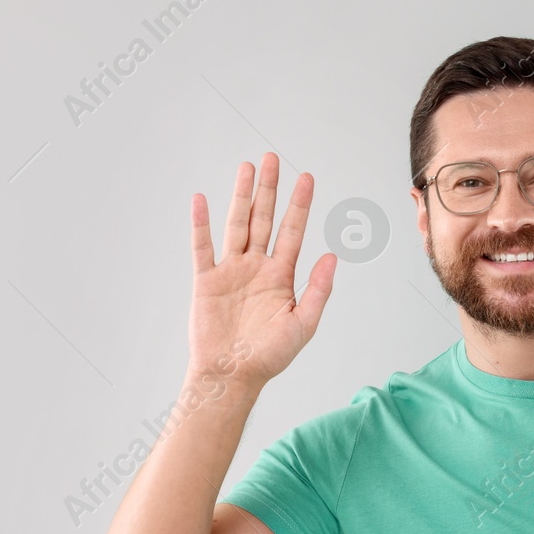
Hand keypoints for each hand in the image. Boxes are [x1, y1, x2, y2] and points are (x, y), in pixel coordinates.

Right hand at [188, 152, 336, 388]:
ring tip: (245, 167)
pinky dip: (201, 224)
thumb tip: (332, 257)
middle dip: (269, 189)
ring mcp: (231, 271)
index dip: (300, 204)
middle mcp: (257, 268)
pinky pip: (202, 247)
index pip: (293, 231)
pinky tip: (202, 200)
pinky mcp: (206, 281)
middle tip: (271, 158)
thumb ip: (318, 290)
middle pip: (263, 219)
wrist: (231, 376)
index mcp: (281, 276)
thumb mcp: (303, 324)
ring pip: (237, 225)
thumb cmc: (269, 356)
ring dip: (241, 196)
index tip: (307, 177)